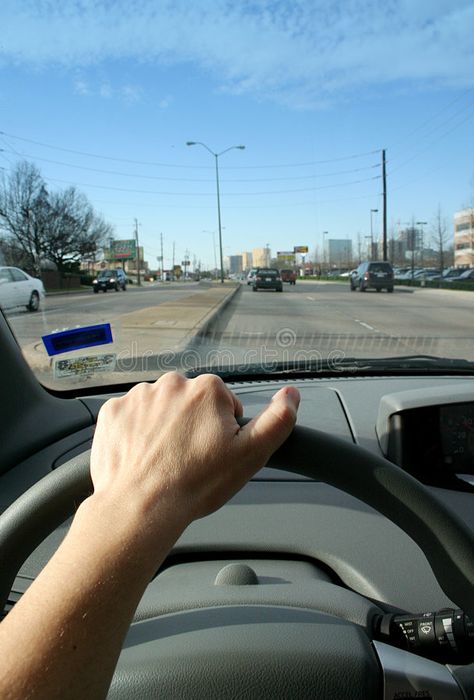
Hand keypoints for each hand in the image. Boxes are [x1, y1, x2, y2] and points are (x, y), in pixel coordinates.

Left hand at [90, 372, 299, 529]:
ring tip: (163, 460)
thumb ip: (278, 420)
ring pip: (159, 409)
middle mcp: (171, 384)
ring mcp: (138, 397)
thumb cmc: (195, 484)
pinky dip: (135, 432)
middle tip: (188, 458)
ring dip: (163, 427)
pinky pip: (130, 417)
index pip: (223, 403)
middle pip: (189, 403)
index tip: (213, 452)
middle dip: (191, 424)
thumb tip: (291, 395)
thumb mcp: (250, 455)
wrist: (141, 506)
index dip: (222, 430)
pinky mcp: (113, 412)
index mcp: (207, 389)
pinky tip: (142, 457)